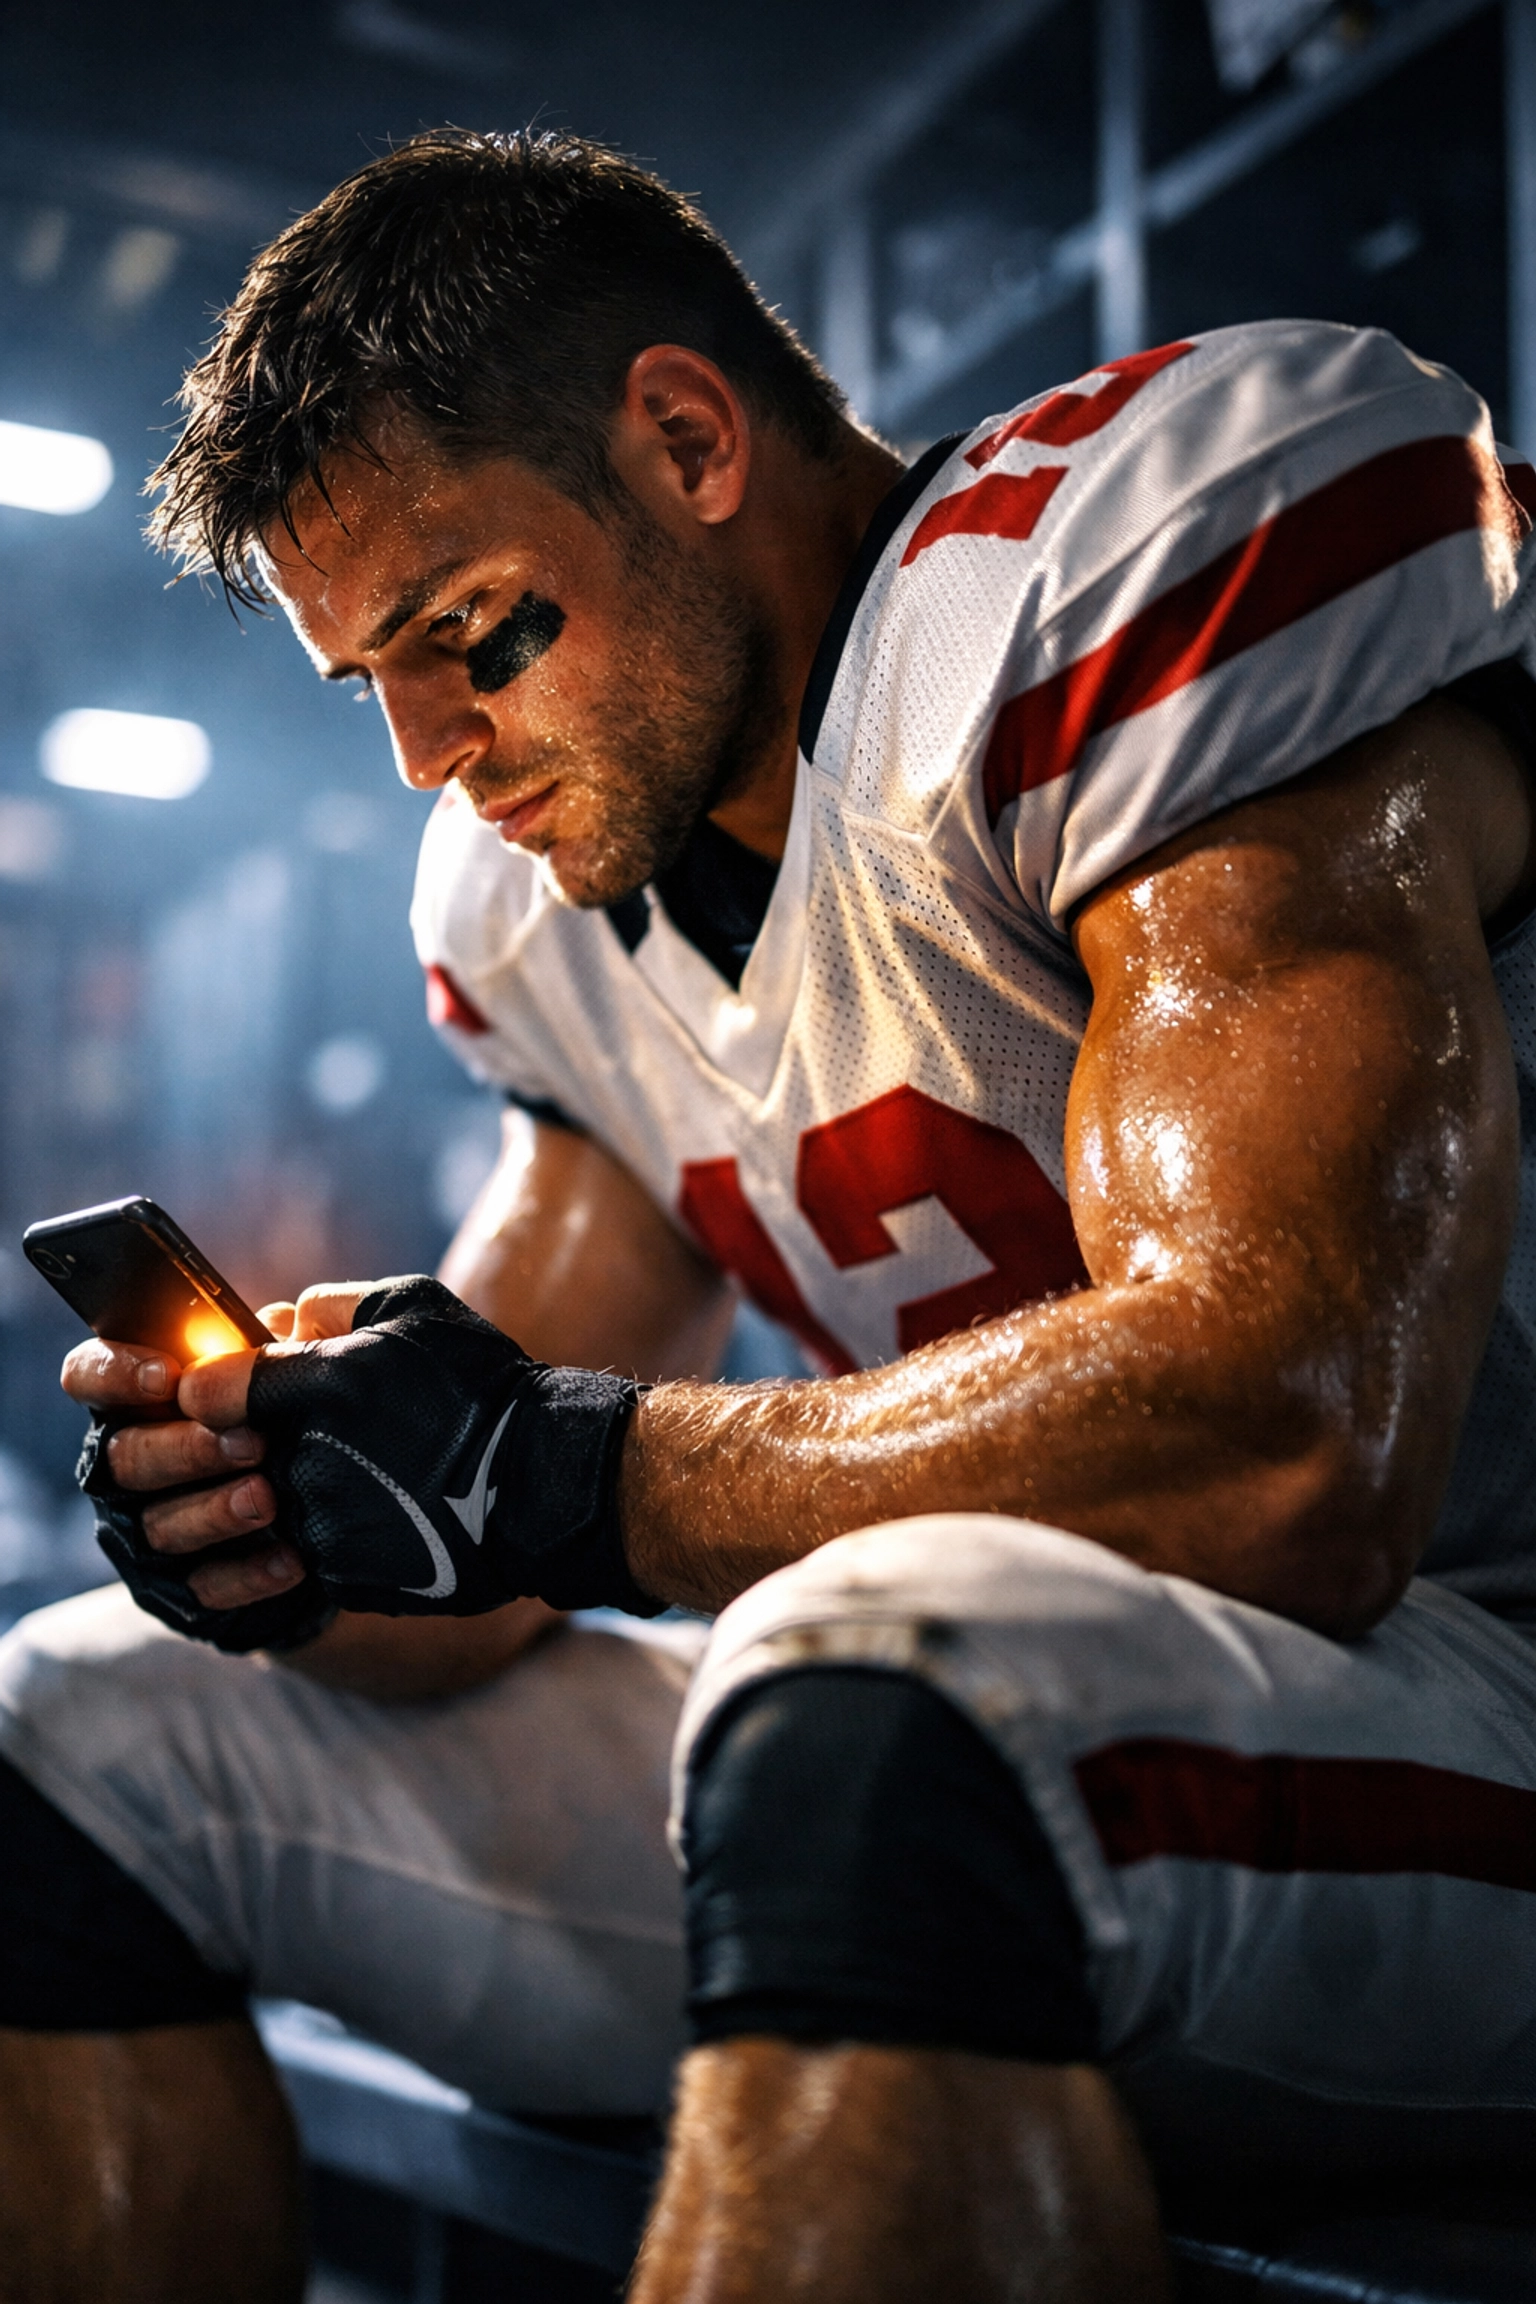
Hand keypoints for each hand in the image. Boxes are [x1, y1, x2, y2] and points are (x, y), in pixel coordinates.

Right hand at [63, 1284, 370, 1616]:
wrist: (369, 1508)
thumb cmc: (320, 1416)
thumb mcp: (313, 1364)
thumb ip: (290, 1340)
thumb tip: (282, 1325)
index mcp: (148, 1398)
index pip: (92, 1376)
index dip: (117, 1373)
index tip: (172, 1375)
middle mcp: (137, 1464)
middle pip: (124, 1456)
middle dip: (185, 1447)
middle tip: (251, 1441)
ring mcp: (157, 1532)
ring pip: (160, 1525)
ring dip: (214, 1510)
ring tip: (269, 1497)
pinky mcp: (190, 1591)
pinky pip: (205, 1588)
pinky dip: (249, 1573)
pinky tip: (294, 1556)